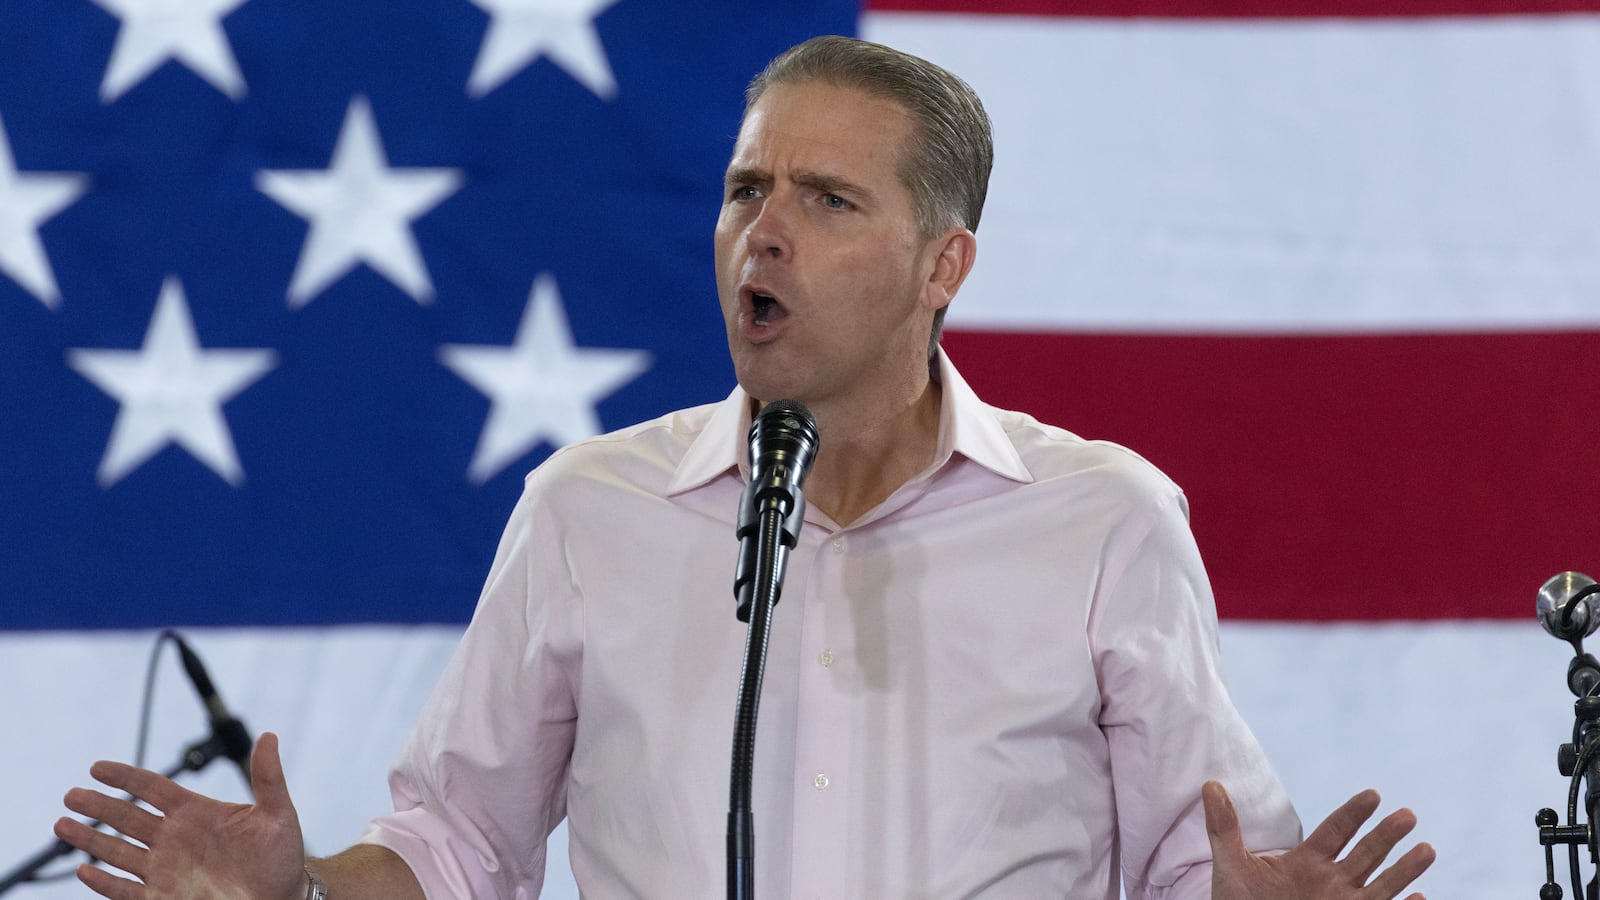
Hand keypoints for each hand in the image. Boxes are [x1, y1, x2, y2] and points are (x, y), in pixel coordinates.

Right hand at [55, 732, 307, 899]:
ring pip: (118, 851)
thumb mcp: (277, 813)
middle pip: (126, 817)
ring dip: (90, 839)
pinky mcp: (163, 897)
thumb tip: (268, 736)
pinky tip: (85, 871)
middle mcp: (173, 838)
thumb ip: (267, 777)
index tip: (97, 767)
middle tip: (71, 795)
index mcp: (194, 812)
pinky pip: (126, 890)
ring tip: (62, 825)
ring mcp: (165, 868)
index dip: (125, 777)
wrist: (283, 895)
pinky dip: (105, 882)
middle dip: (97, 806)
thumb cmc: (281, 854)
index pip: (152, 788)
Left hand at [1205, 780, 1435, 899]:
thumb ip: (1224, 827)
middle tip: (1407, 814)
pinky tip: (1420, 897)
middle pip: (1366, 853)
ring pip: (1382, 884)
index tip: (1373, 793)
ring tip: (1427, 849)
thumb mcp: (1232, 866)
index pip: (1336, 831)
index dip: (1353, 813)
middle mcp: (1333, 881)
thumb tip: (1209, 784)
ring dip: (1404, 869)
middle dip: (1387, 835)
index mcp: (1308, 860)